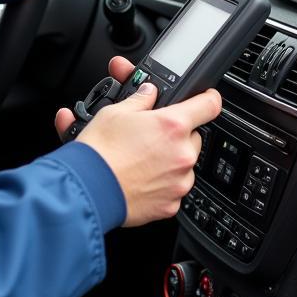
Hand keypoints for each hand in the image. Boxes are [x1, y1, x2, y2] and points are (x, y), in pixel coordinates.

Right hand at [55, 56, 220, 226]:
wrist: (87, 189)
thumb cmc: (99, 152)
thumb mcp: (114, 112)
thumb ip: (139, 99)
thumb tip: (148, 92)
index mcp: (172, 126)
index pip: (209, 105)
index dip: (208, 98)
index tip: (206, 98)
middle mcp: (182, 154)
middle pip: (193, 136)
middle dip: (176, 134)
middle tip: (151, 135)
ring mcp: (179, 181)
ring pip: (184, 164)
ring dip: (169, 159)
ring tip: (140, 159)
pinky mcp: (171, 204)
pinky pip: (173, 187)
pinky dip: (161, 183)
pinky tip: (140, 177)